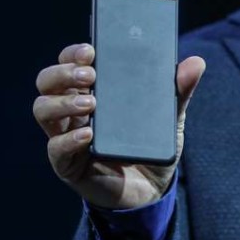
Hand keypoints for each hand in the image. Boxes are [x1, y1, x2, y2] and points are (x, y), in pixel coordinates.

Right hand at [33, 43, 205, 209]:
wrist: (152, 190)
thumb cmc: (152, 145)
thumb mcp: (170, 117)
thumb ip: (179, 91)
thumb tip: (196, 62)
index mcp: (93, 90)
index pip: (70, 63)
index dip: (74, 53)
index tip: (91, 49)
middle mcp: (73, 110)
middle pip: (47, 82)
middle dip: (64, 73)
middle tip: (91, 74)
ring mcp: (67, 135)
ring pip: (43, 110)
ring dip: (63, 102)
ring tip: (91, 102)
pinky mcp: (68, 164)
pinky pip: (55, 149)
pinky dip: (69, 139)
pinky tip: (88, 134)